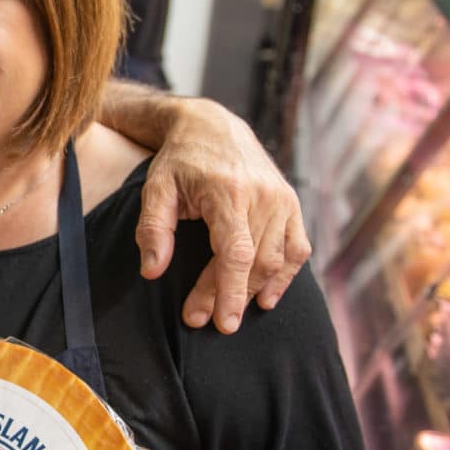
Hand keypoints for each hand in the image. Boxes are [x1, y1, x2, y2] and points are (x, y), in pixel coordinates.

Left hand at [138, 98, 310, 332]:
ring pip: (278, 260)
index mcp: (228, 192)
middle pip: (256, 262)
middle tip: (205, 321)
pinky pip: (297, 247)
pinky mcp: (291, 203)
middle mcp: (263, 196)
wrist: (212, 126)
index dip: (228, 291)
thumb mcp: (156, 188)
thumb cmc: (179, 161)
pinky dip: (285, 275)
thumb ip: (153, 229)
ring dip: (256, 291)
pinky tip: (267, 298)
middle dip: (232, 297)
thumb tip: (152, 272)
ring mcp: (282, 199)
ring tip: (230, 313)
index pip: (235, 253)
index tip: (218, 323)